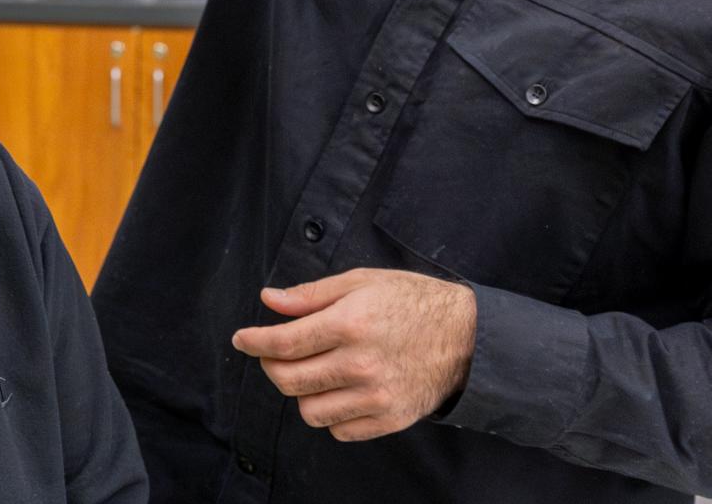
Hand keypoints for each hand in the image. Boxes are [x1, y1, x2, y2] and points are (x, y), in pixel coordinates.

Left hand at [230, 268, 475, 441]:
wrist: (469, 337)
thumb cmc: (413, 302)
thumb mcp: (361, 282)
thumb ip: (311, 295)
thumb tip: (269, 300)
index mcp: (349, 324)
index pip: (282, 343)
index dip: (254, 342)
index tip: (242, 339)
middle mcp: (360, 364)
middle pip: (288, 379)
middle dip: (270, 365)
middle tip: (274, 353)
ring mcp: (376, 396)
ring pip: (309, 411)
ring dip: (301, 392)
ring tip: (312, 372)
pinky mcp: (390, 419)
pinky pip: (339, 430)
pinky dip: (330, 414)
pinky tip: (338, 391)